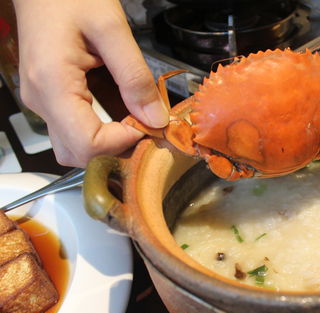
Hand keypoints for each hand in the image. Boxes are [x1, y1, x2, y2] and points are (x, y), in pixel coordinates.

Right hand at [13, 0, 168, 166]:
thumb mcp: (112, 29)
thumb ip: (135, 77)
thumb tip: (156, 119)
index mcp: (52, 85)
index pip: (88, 144)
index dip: (123, 142)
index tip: (147, 124)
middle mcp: (41, 101)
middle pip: (79, 154)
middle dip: (117, 148)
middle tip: (146, 126)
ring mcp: (41, 102)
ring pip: (74, 147)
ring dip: (108, 143)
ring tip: (135, 120)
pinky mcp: (48, 98)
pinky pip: (73, 129)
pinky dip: (99, 130)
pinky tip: (121, 113)